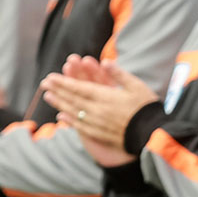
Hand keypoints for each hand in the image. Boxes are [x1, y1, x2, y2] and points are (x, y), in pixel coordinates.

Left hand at [42, 55, 157, 165]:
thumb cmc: (146, 108)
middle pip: (73, 99)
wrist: (152, 135)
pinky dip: (70, 121)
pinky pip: (81, 126)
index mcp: (105, 97)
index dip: (63, 82)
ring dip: (59, 104)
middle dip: (58, 90)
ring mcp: (97, 124)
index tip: (50, 77)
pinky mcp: (100, 134)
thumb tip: (105, 62)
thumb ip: (119, 74)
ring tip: (48, 97)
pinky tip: (61, 116)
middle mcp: (97, 111)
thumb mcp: (136, 86)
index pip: (79, 88)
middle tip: (44, 84)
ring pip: (74, 112)